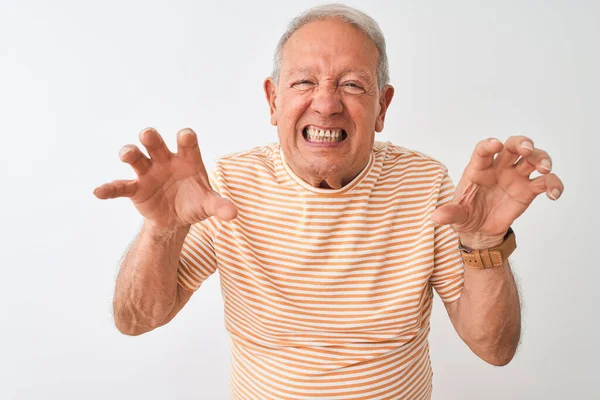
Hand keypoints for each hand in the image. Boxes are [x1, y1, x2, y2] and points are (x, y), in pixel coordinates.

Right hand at [93, 127, 237, 229]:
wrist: (176, 219)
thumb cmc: (194, 202)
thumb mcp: (208, 205)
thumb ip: (220, 206)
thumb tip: (234, 214)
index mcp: (187, 159)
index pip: (187, 142)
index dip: (186, 138)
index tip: (185, 137)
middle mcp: (165, 160)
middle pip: (156, 143)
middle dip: (151, 138)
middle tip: (147, 135)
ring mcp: (148, 173)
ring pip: (136, 158)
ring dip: (130, 153)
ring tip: (127, 154)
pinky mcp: (136, 189)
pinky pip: (120, 186)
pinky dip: (109, 189)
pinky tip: (98, 192)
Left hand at [431, 136, 563, 248]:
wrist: (480, 232)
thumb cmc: (466, 216)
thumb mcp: (455, 216)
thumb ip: (449, 214)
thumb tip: (436, 217)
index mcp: (478, 169)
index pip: (483, 150)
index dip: (489, 145)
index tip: (495, 144)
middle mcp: (498, 168)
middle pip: (513, 146)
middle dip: (522, 143)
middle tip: (527, 149)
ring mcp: (515, 177)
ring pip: (533, 158)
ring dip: (542, 159)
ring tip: (544, 169)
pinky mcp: (528, 190)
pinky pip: (545, 182)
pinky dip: (554, 184)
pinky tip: (555, 194)